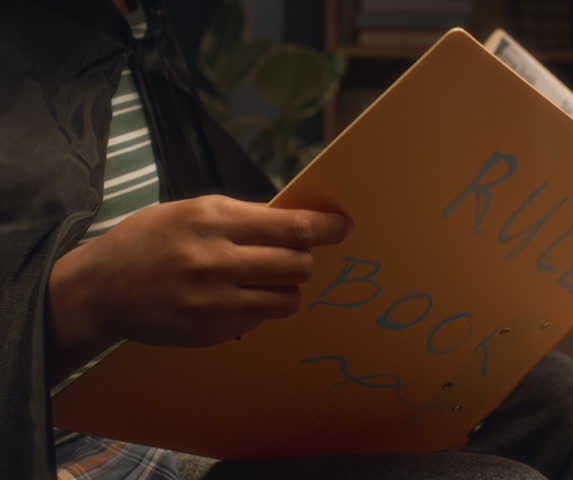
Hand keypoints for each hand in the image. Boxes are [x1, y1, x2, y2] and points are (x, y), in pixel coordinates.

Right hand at [47, 195, 350, 354]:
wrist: (103, 288)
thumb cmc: (151, 239)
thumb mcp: (193, 211)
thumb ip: (244, 218)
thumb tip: (296, 223)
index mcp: (214, 221)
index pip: (290, 228)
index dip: (324, 228)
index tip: (342, 227)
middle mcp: (217, 262)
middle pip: (297, 265)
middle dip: (303, 259)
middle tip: (294, 256)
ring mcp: (215, 302)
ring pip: (287, 299)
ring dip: (287, 288)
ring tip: (266, 279)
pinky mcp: (213, 332)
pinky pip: (260, 320)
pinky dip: (260, 307)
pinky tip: (235, 297)